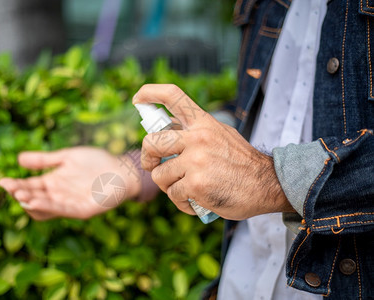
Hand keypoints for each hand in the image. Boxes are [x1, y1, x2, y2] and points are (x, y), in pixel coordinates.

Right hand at [0, 147, 141, 219]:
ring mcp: (69, 204)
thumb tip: (18, 158)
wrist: (121, 169)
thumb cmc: (96, 162)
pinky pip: (62, 211)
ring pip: (45, 208)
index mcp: (53, 182)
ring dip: (31, 202)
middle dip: (20, 193)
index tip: (2, 181)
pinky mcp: (81, 211)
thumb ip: (44, 160)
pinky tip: (36, 201)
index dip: (16, 185)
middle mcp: (58, 195)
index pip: (30, 186)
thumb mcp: (67, 157)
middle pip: (34, 198)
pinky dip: (48, 207)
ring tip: (20, 194)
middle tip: (9, 186)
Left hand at [133, 84, 293, 219]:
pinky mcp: (195, 184)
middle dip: (147, 158)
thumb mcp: (221, 135)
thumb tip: (168, 130)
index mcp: (203, 122)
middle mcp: (198, 137)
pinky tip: (195, 202)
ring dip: (168, 186)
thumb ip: (195, 133)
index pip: (173, 96)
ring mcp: (195, 160)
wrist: (267, 185)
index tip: (138, 98)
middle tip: (152, 166)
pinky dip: (181, 202)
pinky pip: (173, 194)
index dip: (150, 93)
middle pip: (151, 142)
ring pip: (159, 175)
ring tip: (185, 189)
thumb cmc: (241, 164)